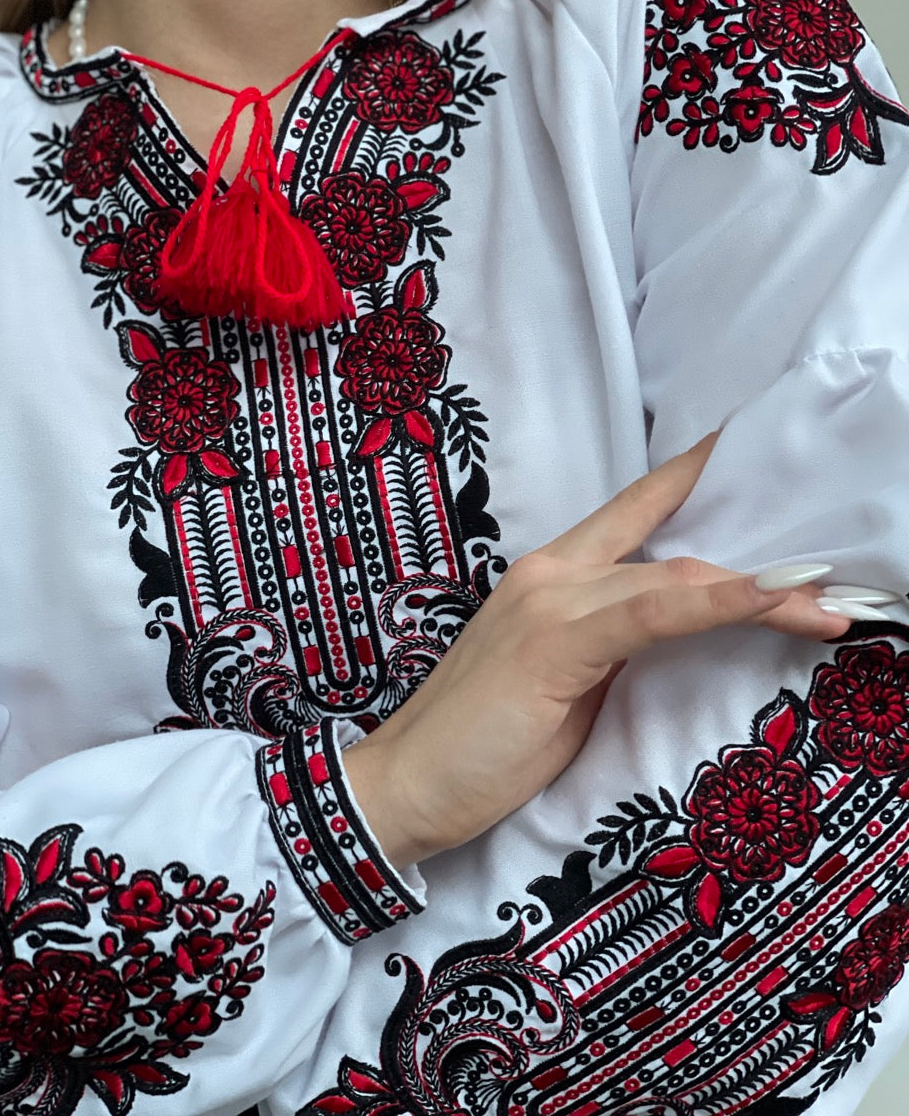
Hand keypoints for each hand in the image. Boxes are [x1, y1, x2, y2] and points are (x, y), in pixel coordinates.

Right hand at [344, 430, 851, 869]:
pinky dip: (716, 602)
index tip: (741, 450)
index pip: (632, 514)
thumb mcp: (562, 685)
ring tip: (825, 601)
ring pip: (673, 578)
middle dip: (756, 566)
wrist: (406, 784)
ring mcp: (552, 601)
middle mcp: (552, 573)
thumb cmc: (479, 744)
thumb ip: (608, 647)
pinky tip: (768, 597)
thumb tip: (662, 638)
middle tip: (829, 581)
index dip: (686, 478)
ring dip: (760, 590)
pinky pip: (653, 614)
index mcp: (551, 577)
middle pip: (672, 552)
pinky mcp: (557, 642)